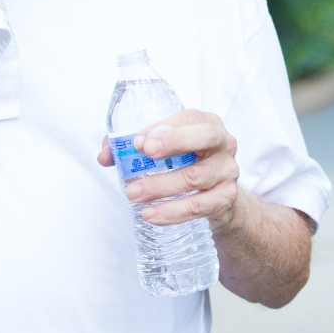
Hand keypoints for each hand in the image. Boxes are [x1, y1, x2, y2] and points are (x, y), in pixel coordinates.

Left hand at [97, 110, 246, 235]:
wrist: (219, 200)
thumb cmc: (188, 165)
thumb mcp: (167, 151)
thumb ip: (134, 149)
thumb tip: (106, 156)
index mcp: (207, 123)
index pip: (189, 118)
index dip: (164, 128)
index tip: (138, 141)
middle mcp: (223, 144)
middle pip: (206, 137)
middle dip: (175, 142)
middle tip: (145, 153)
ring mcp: (227, 172)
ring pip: (195, 177)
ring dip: (160, 186)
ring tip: (133, 194)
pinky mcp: (225, 199)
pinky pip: (198, 206)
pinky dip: (172, 212)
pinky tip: (151, 214)